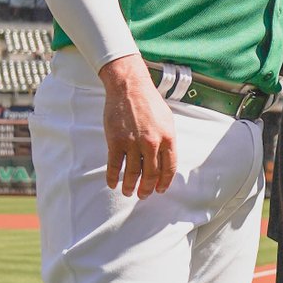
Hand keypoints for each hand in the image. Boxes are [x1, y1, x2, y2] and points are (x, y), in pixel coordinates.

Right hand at [98, 55, 177, 198]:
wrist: (130, 87)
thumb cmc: (149, 103)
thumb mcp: (167, 121)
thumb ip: (168, 141)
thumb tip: (166, 161)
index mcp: (168, 138)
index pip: (169, 168)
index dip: (164, 182)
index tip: (160, 190)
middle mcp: (152, 143)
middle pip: (151, 174)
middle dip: (147, 189)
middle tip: (143, 195)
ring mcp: (133, 143)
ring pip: (132, 173)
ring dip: (130, 186)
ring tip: (129, 192)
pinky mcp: (116, 141)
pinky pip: (115, 166)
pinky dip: (113, 178)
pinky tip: (113, 184)